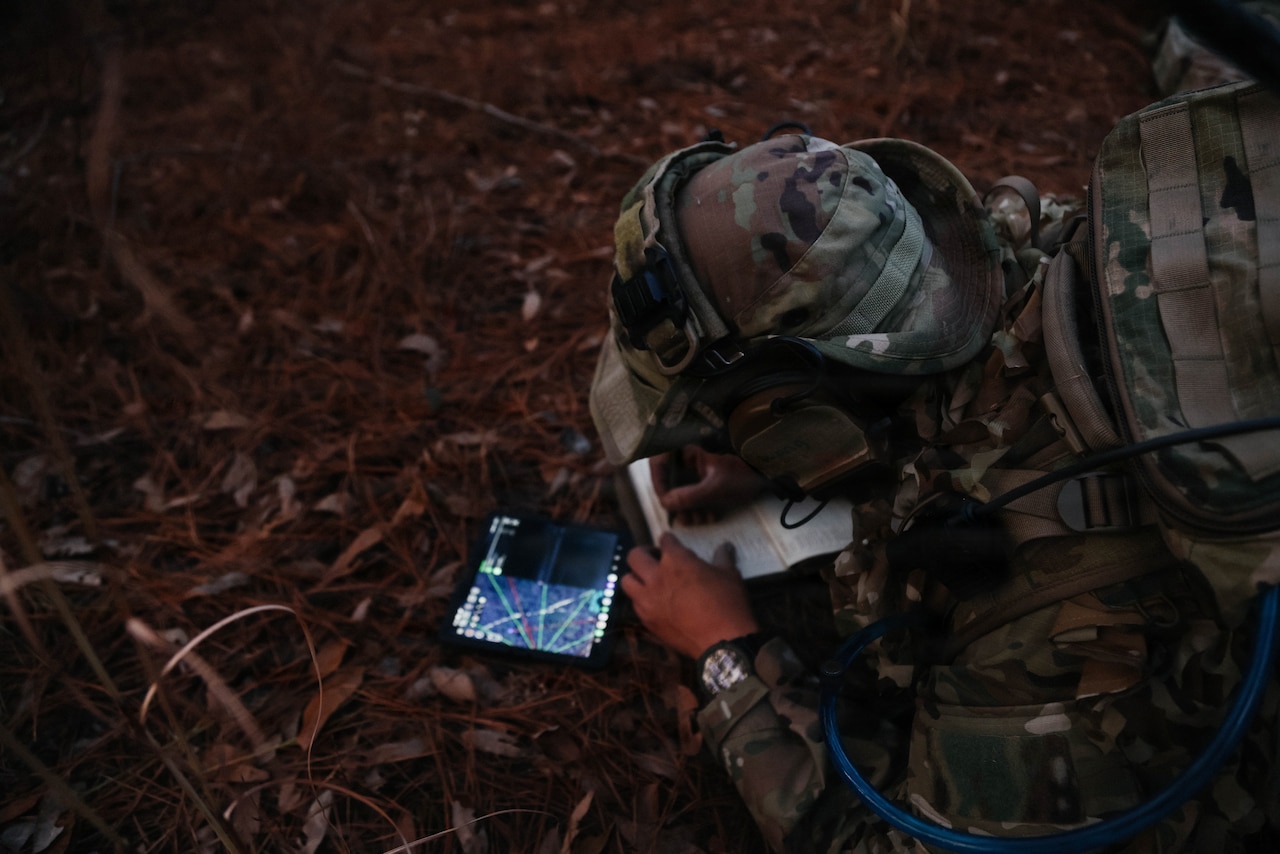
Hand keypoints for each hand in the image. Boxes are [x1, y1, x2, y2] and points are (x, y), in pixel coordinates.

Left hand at [620, 532, 758, 658]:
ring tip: (649, 581)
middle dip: (644, 553)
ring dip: (636, 577)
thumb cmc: (728, 603)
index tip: (672, 543)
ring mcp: (648, 600)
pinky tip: (654, 603)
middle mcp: (655, 577)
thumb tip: (726, 546)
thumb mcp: (729, 575)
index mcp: (676, 560)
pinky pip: (635, 605)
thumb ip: (723, 557)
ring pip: (627, 581)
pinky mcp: (647, 621)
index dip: (669, 540)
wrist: (722, 642)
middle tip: (656, 559)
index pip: (665, 540)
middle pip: (635, 556)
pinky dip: (641, 600)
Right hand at [651, 447, 766, 523]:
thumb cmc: (742, 475)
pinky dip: (698, 508)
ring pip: (680, 491)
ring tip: (700, 521)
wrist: (767, 476)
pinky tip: (709, 518)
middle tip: (686, 519)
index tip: (666, 502)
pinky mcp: (704, 482)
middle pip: (668, 481)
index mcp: (687, 452)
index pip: (658, 463)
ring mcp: (695, 471)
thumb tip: (666, 503)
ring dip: (687, 509)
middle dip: (675, 503)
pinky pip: (693, 496)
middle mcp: (687, 460)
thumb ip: (690, 495)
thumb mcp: (716, 487)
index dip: (658, 483)